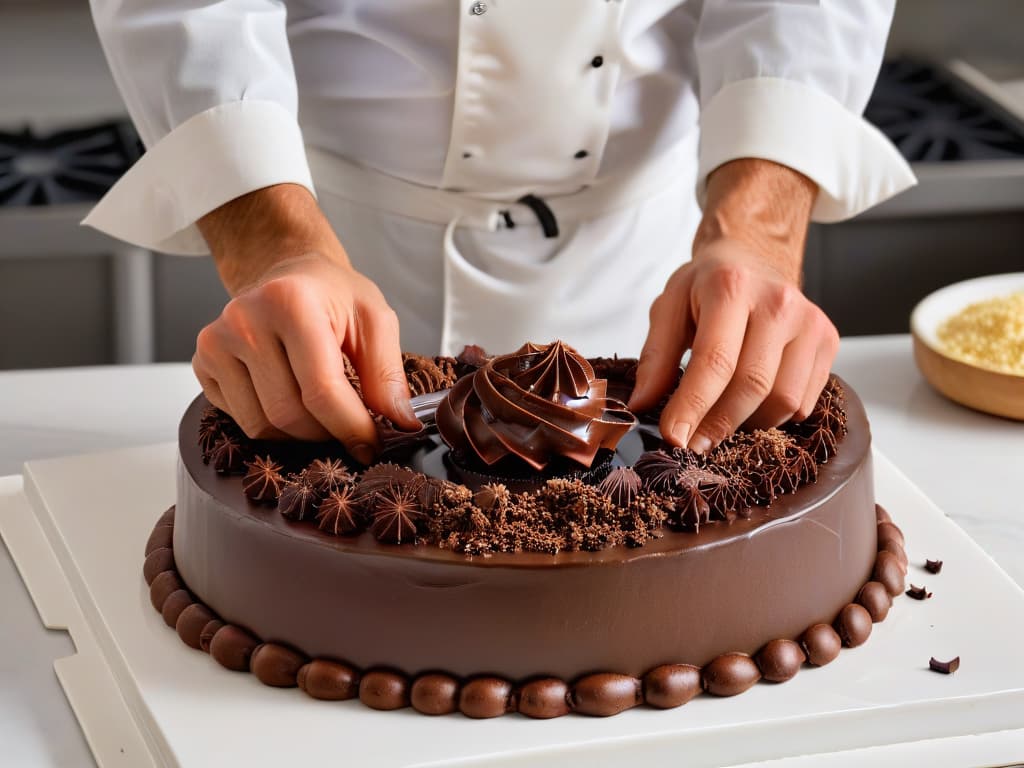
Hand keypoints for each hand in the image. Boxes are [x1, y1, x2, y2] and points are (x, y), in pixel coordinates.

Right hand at [192, 184, 419, 463]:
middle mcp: (244, 320)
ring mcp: (216, 342)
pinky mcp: (203, 363)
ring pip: (260, 426)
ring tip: (322, 415)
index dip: (352, 428)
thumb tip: (400, 424)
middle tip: (350, 430)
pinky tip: (290, 398)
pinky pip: (240, 420)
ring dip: (300, 435)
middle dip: (327, 434)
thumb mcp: (375, 321)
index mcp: (290, 302)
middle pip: (288, 415)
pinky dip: (272, 425)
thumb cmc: (333, 296)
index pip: (321, 391)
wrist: (288, 273)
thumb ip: (388, 374)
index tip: (373, 445)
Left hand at [628, 159, 838, 451]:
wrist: (755, 256)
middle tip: (693, 444)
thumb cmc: (707, 285)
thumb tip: (642, 404)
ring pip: (783, 401)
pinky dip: (775, 417)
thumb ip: (656, 355)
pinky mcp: (828, 340)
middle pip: (751, 385)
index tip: (674, 438)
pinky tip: (750, 406)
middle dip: (718, 425)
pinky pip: (804, 401)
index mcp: (731, 287)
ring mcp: (810, 321)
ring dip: (747, 425)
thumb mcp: (670, 304)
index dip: (692, 406)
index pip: (715, 360)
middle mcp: (778, 301)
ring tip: (719, 423)